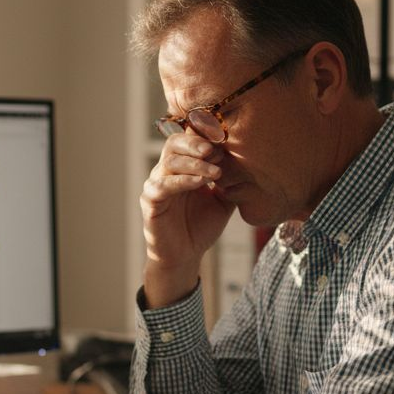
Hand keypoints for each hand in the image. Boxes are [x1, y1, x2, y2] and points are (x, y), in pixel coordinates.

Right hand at [141, 131, 234, 306]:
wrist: (185, 256)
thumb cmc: (201, 227)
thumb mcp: (223, 199)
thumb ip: (229, 179)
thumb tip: (244, 159)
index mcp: (182, 167)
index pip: (187, 139)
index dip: (205, 137)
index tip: (226, 142)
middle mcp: (165, 172)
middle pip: (174, 143)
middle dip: (196, 143)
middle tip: (215, 150)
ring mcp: (155, 185)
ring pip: (169, 162)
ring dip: (194, 164)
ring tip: (216, 173)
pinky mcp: (150, 202)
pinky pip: (163, 185)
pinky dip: (183, 181)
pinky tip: (201, 183)